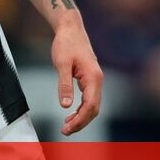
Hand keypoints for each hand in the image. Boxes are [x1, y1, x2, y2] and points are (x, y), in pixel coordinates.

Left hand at [50, 12, 102, 135]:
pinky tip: (71, 113)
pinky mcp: (89, 78)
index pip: (91, 105)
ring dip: (81, 117)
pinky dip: (81, 109)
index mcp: (93, 77)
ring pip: (92, 105)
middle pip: (94, 109)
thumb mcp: (62, 64)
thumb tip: (65, 105)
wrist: (70, 28)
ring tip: (66, 126)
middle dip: (81, 122)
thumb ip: (64, 85)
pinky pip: (89, 99)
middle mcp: (97, 80)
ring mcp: (94, 79)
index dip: (80, 120)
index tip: (67, 128)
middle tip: (65, 131)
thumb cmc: (66, 43)